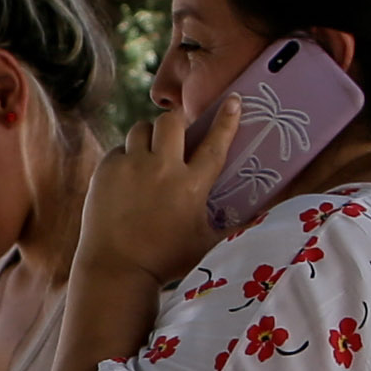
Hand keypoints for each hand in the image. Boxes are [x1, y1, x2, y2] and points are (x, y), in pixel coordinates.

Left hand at [75, 76, 229, 288]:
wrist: (116, 270)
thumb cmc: (166, 260)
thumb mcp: (208, 243)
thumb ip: (236, 227)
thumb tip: (265, 219)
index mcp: (191, 186)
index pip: (214, 144)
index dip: (226, 120)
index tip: (233, 100)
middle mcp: (162, 170)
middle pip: (171, 121)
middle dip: (176, 122)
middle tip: (176, 134)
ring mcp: (130, 168)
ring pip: (140, 128)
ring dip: (149, 136)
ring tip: (149, 154)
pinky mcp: (105, 171)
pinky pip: (118, 149)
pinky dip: (125, 157)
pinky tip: (128, 177)